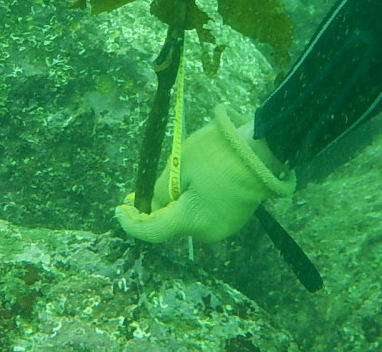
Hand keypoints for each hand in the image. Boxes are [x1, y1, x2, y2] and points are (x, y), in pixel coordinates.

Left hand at [115, 106, 294, 242]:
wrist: (263, 147)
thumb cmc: (217, 154)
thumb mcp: (179, 166)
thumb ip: (159, 190)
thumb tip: (152, 205)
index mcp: (192, 221)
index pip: (152, 231)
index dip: (131, 223)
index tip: (118, 210)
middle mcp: (208, 232)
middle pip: (171, 224)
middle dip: (154, 209)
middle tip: (137, 193)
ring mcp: (225, 226)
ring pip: (189, 217)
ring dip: (175, 203)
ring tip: (167, 182)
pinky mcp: (236, 216)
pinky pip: (205, 212)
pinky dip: (193, 201)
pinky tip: (191, 182)